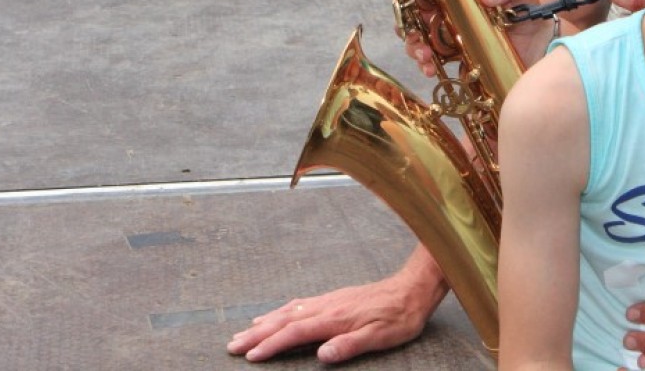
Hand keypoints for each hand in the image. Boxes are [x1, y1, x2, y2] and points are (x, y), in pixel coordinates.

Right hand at [227, 255, 447, 362]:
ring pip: (290, 310)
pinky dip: (282, 310)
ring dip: (265, 322)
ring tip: (244, 331)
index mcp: (335, 319)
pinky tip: (276, 314)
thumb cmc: (398, 317)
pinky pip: (301, 303)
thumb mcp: (380, 337)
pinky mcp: (335, 298)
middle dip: (257, 333)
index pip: (295, 333)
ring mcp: (330, 300)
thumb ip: (349, 345)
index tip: (250, 356)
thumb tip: (321, 355)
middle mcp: (327, 306)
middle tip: (232, 345)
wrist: (413, 289)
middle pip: (285, 320)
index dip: (271, 345)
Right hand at [403, 0, 543, 76]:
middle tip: (415, 31)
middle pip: (416, 12)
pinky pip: (431, 61)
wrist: (542, 48)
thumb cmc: (530, 14)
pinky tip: (430, 69)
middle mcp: (451, 12)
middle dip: (407, 21)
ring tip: (425, 55)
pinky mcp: (454, 60)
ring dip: (414, 46)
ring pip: (419, 37)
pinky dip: (425, 65)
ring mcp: (450, 37)